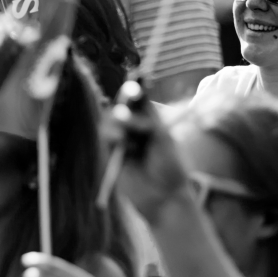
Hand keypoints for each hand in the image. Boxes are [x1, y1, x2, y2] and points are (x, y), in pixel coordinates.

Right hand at [109, 85, 189, 223]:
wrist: (164, 197)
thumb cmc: (170, 167)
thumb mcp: (163, 139)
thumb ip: (146, 122)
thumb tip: (126, 112)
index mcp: (152, 121)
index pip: (141, 100)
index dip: (137, 89)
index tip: (137, 79)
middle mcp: (137, 128)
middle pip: (124, 106)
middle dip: (126, 100)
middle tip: (131, 94)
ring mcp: (124, 140)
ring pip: (112, 120)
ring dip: (118, 119)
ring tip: (126, 124)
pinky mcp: (113, 154)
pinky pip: (107, 138)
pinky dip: (111, 134)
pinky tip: (120, 140)